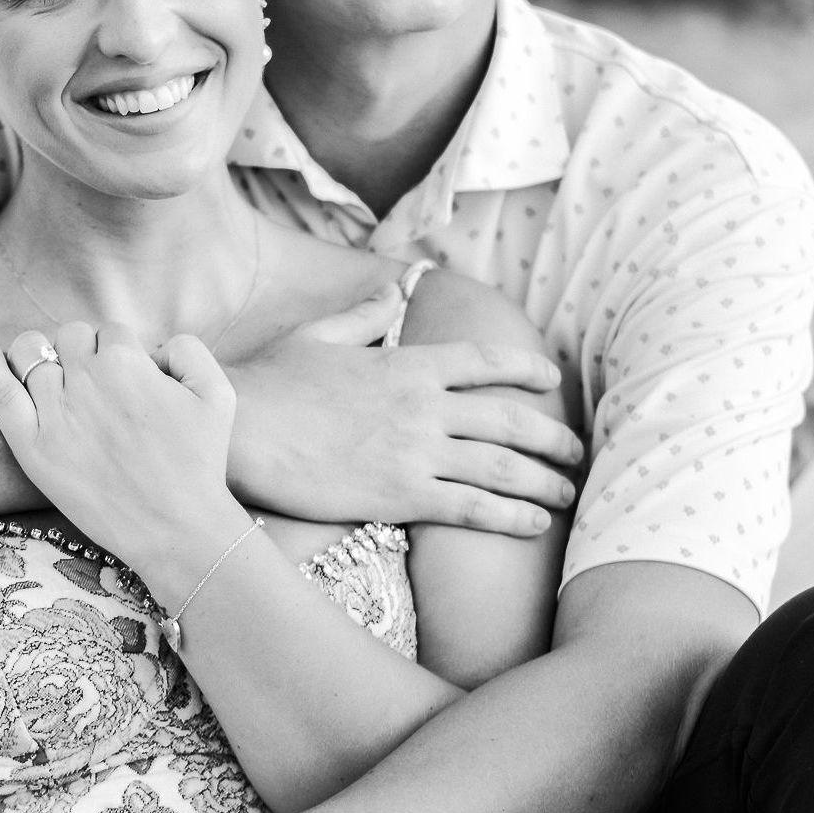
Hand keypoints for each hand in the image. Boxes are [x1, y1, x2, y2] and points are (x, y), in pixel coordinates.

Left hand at [0, 321, 245, 589]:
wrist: (176, 529)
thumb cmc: (200, 464)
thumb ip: (188, 349)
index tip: (127, 380)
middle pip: (69, 337)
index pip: (111, 332)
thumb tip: (153, 345)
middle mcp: (86, 380)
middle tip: (95, 386)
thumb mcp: (218, 393)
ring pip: (29, 352)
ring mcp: (54, 413)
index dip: (120, 353)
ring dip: (39, 354)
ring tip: (49, 373)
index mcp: (128, 362)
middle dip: (82, 352)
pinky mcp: (32, 446)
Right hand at [226, 285, 580, 534]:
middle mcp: (424, 406)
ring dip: (544, 481)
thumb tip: (393, 290)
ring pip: (503, 467)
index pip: (486, 362)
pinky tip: (534, 523)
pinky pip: (473, 508)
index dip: (527, 370)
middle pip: (511, 420)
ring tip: (566, 492)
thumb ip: (363, 314)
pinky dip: (512, 516)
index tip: (550, 379)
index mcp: (407, 363)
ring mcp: (416, 452)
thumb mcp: (318, 335)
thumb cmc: (269, 382)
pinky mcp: (400, 495)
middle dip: (553, 436)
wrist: (238, 430)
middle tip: (575, 451)